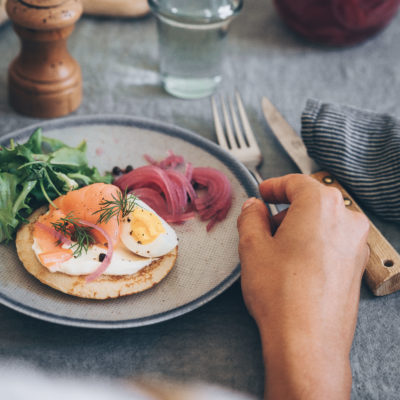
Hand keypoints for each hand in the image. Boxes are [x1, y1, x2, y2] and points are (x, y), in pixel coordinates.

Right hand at [237, 174, 368, 399]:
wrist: (307, 341)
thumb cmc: (282, 293)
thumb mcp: (252, 246)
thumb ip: (251, 217)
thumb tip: (253, 207)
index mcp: (321, 206)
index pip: (296, 182)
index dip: (274, 186)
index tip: (262, 192)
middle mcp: (346, 220)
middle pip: (311, 202)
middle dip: (284, 209)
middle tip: (262, 224)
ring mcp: (355, 245)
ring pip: (321, 222)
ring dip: (297, 227)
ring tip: (274, 247)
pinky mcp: (355, 267)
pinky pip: (330, 242)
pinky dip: (311, 243)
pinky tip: (291, 263)